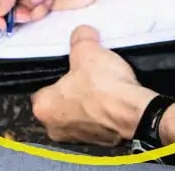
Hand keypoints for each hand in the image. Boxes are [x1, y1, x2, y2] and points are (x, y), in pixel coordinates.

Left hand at [30, 25, 157, 145]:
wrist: (134, 111)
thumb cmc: (105, 90)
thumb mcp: (87, 50)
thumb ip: (79, 39)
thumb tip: (81, 34)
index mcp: (44, 107)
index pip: (41, 87)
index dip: (57, 73)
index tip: (69, 66)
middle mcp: (56, 127)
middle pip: (59, 101)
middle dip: (72, 88)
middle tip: (86, 73)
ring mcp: (78, 137)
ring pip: (78, 113)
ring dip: (87, 101)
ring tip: (101, 84)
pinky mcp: (99, 140)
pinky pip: (96, 122)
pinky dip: (102, 112)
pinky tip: (112, 98)